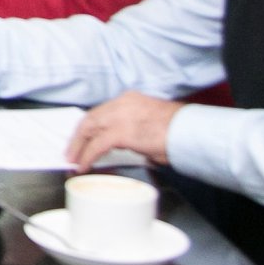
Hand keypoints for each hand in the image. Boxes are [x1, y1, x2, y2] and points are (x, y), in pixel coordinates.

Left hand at [67, 92, 181, 170]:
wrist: (192, 132)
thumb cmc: (179, 131)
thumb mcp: (150, 124)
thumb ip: (133, 129)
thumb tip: (123, 145)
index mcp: (130, 100)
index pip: (101, 112)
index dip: (89, 126)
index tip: (83, 137)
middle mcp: (122, 104)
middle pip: (90, 118)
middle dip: (78, 136)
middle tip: (71, 151)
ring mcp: (120, 116)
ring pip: (89, 129)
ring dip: (78, 146)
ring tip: (73, 160)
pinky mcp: (122, 133)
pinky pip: (97, 145)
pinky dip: (87, 156)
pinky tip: (84, 165)